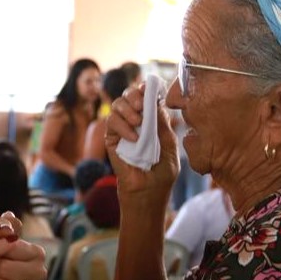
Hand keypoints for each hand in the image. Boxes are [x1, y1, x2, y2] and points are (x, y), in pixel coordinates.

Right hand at [104, 83, 178, 199]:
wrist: (148, 192)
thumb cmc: (162, 172)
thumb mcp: (169, 145)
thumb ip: (163, 125)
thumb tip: (157, 103)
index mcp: (152, 120)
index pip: (147, 96)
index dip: (146, 89)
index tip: (149, 88)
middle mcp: (136, 121)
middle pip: (129, 95)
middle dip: (134, 95)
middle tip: (141, 105)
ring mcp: (123, 129)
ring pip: (117, 104)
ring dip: (127, 109)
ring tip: (138, 122)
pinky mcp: (111, 139)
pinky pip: (111, 121)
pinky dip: (122, 125)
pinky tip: (133, 138)